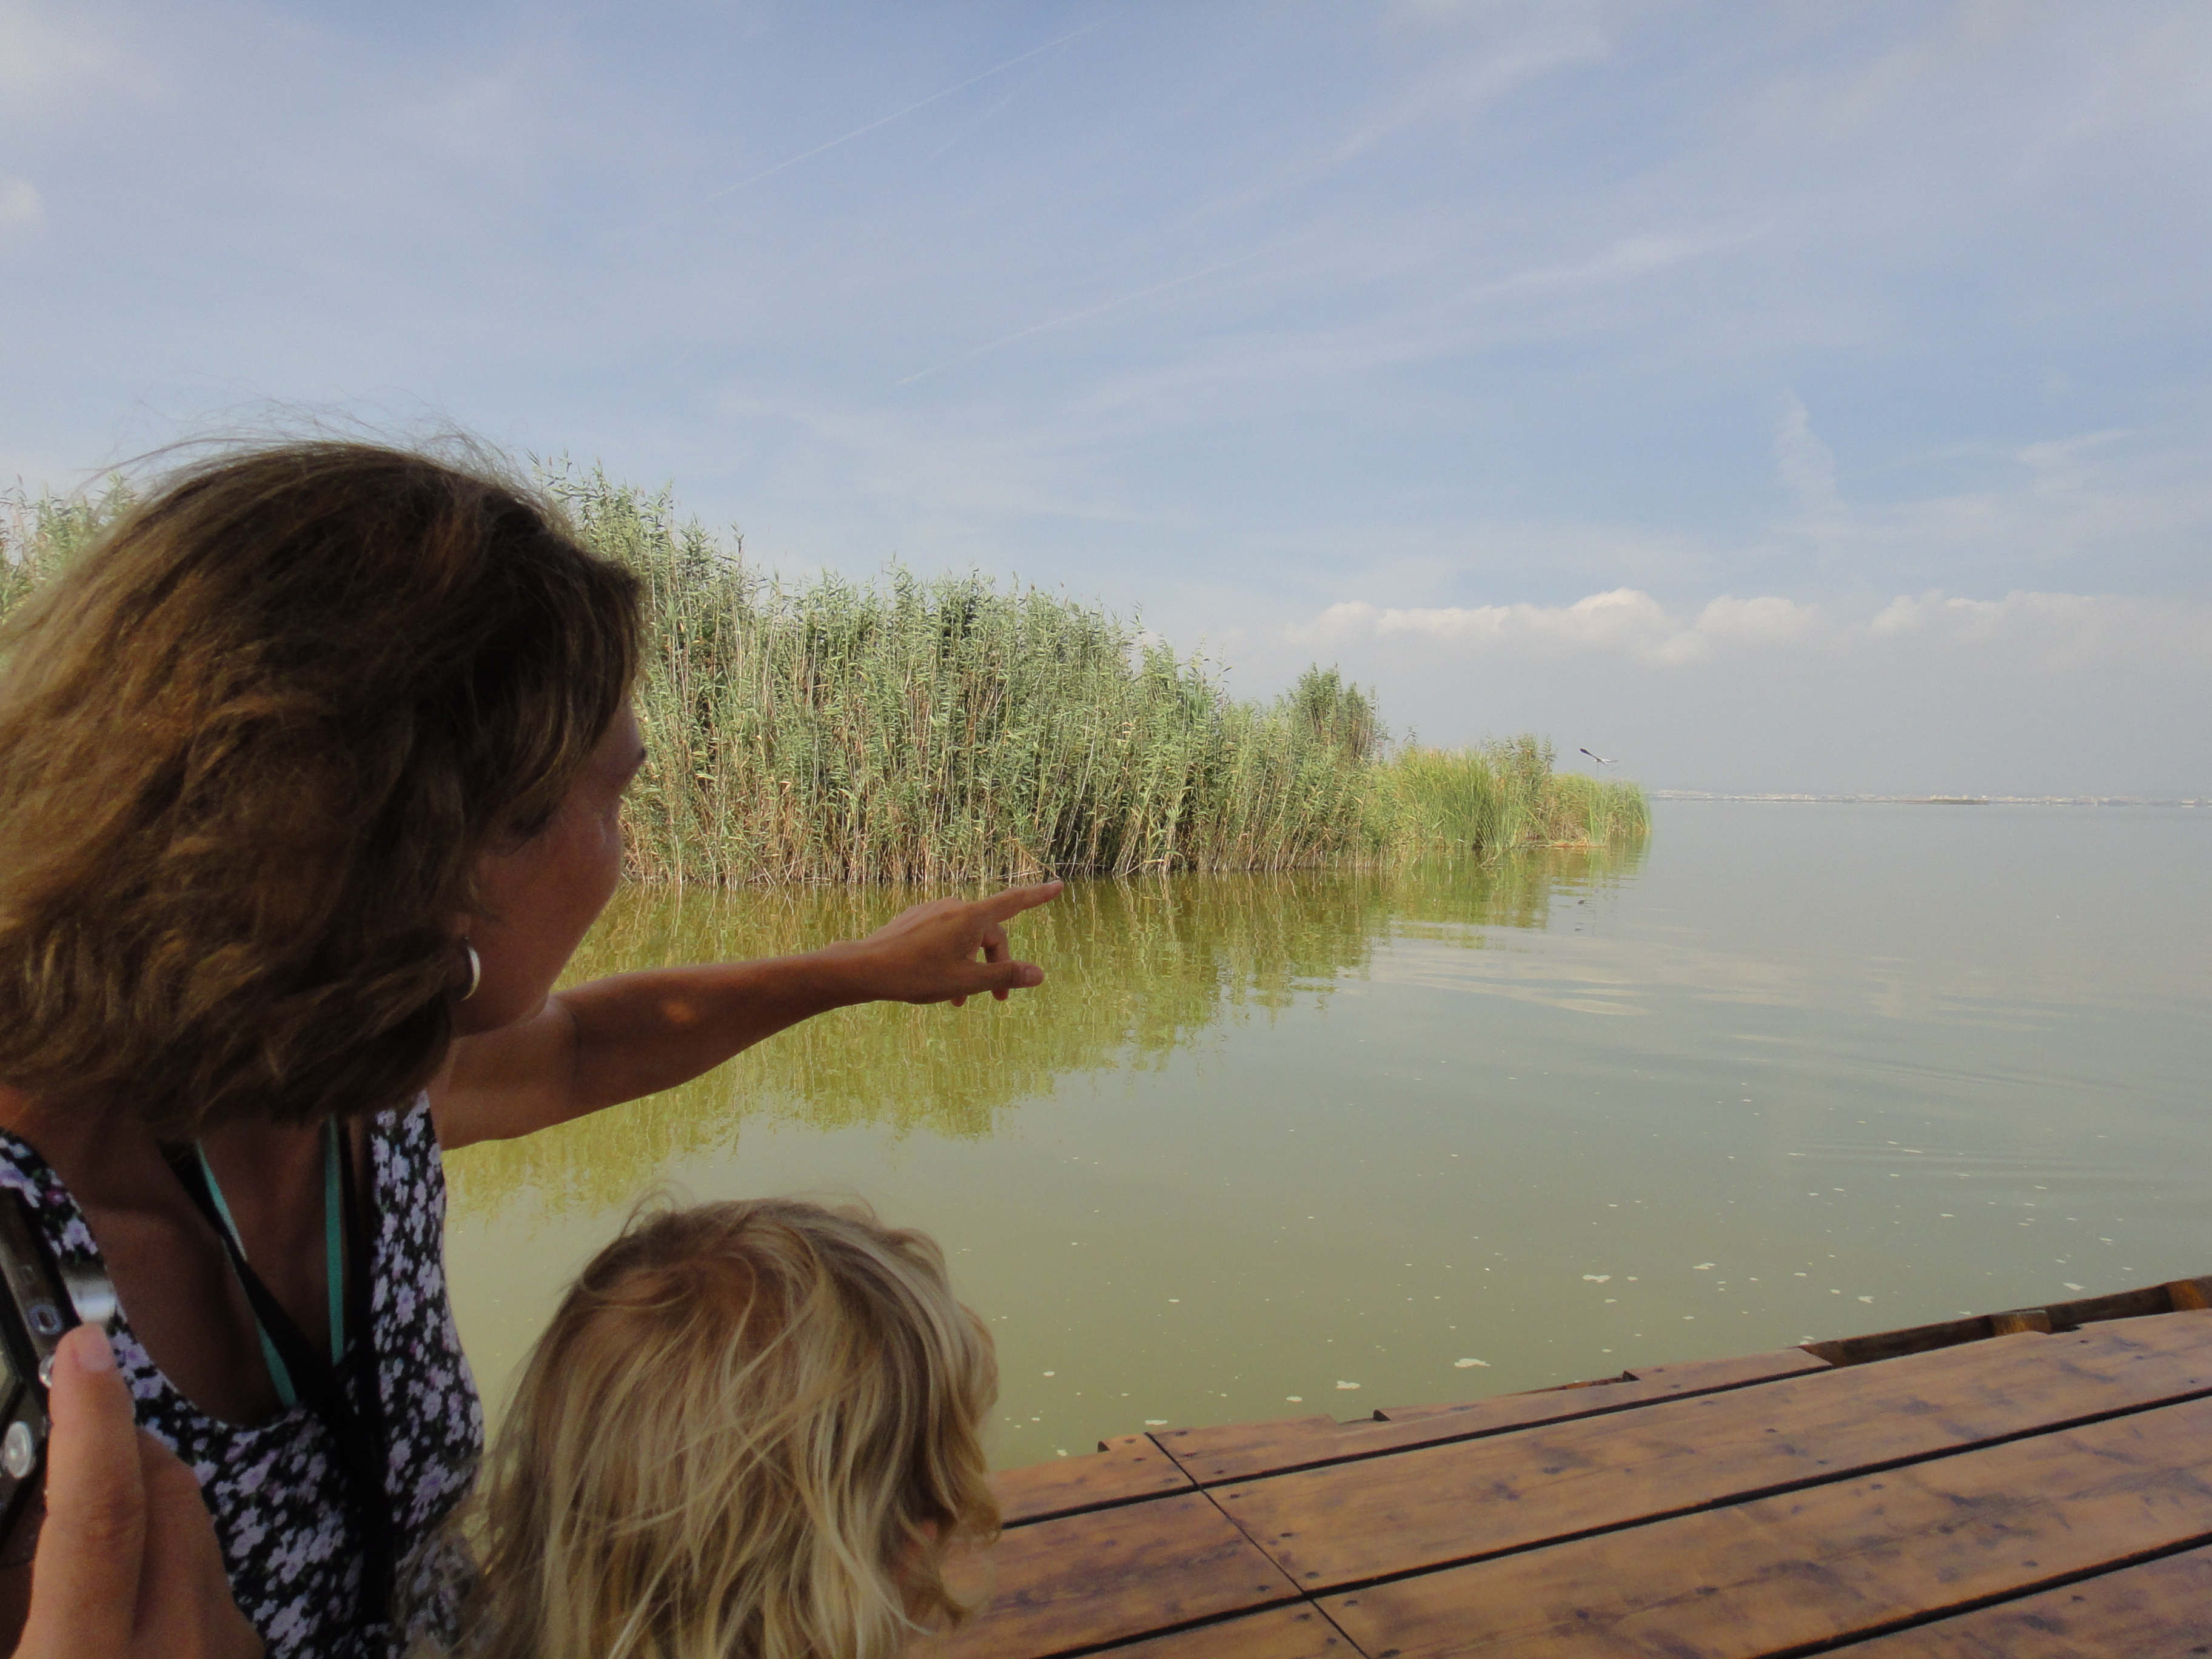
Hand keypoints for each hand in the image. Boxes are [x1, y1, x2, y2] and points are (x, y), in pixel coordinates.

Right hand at [16, 1326, 260, 1658]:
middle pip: (168, 1500)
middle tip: (70, 1424)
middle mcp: (176, 1650)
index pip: (101, 1516)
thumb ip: (8, 1587)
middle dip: (122, 1446)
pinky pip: (216, 1586)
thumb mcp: (8, 1656)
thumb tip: (28, 1506)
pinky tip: (129, 1596)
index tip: (81, 1348)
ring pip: (198, 1536)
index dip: (91, 1424)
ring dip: (147, 1509)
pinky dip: (172, 1568)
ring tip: (90, 1518)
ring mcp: (223, 1656)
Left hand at [842, 881, 1062, 1007]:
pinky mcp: (916, 918)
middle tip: (998, 999)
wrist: (865, 968)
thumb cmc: (916, 975)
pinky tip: (938, 982)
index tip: (1059, 886)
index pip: (1014, 903)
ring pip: (966, 937)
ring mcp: (933, 910)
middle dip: (997, 964)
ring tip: (960, 1000)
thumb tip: (1039, 974)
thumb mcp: (966, 981)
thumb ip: (1004, 975)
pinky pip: (945, 935)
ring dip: (972, 965)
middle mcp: (954, 907)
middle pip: (990, 933)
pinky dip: (952, 956)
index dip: (1038, 896)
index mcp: (971, 918)